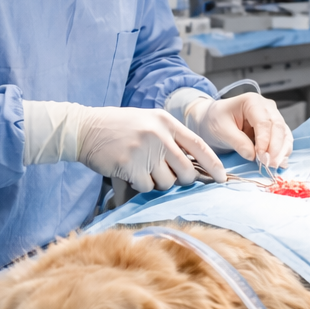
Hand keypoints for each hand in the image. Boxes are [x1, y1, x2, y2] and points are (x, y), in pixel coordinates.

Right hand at [76, 107, 221, 192]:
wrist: (86, 129)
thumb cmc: (120, 127)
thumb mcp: (150, 122)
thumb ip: (172, 138)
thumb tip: (195, 165)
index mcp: (167, 122)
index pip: (199, 146)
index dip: (214, 164)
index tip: (223, 178)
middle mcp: (159, 135)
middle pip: (186, 170)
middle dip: (182, 180)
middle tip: (169, 175)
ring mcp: (144, 150)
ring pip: (167, 182)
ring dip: (157, 182)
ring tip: (143, 168)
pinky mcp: (130, 166)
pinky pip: (147, 186)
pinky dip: (141, 184)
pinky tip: (130, 171)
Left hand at [184, 94, 292, 168]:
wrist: (212, 120)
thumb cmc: (215, 120)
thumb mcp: (221, 130)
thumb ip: (238, 142)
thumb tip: (253, 156)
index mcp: (252, 101)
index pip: (264, 122)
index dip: (265, 141)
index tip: (262, 158)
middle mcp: (267, 107)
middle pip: (278, 127)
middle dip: (277, 148)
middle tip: (271, 164)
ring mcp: (272, 117)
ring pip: (284, 134)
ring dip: (282, 151)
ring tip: (276, 166)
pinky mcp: (274, 129)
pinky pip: (283, 140)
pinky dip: (283, 152)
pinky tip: (280, 163)